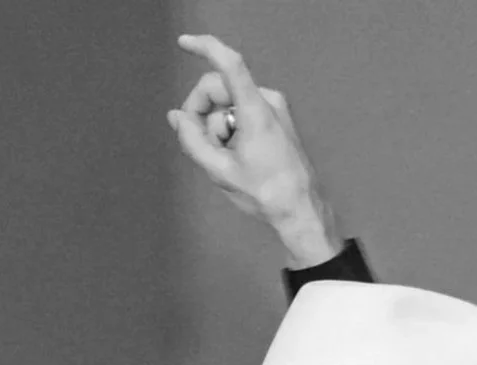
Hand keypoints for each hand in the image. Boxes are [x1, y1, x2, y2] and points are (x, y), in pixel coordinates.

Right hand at [168, 34, 342, 267]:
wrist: (301, 209)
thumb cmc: (264, 193)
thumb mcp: (221, 171)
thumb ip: (193, 141)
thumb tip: (176, 117)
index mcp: (255, 110)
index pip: (229, 64)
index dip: (205, 47)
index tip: (183, 43)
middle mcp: (266, 100)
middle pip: (218, 89)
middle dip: (202, 114)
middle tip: (201, 147)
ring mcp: (273, 108)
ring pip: (227, 103)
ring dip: (216, 127)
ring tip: (224, 159)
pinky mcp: (275, 118)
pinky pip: (241, 112)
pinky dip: (230, 129)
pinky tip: (235, 155)